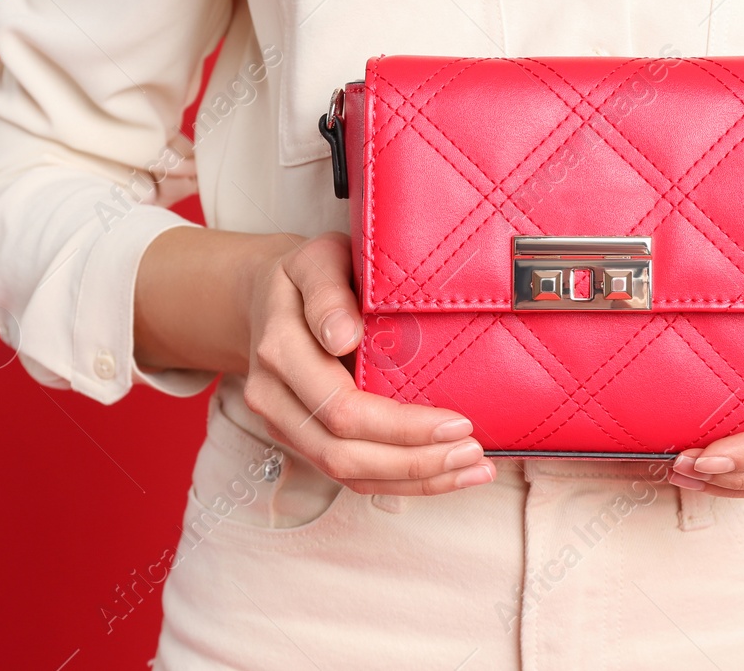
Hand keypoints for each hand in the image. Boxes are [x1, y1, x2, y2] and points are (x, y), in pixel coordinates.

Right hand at [240, 232, 495, 494]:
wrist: (268, 298)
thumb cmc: (308, 275)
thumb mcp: (317, 261)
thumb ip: (328, 292)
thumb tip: (342, 337)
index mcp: (279, 349)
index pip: (342, 407)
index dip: (400, 425)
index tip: (458, 421)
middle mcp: (273, 396)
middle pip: (342, 452)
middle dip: (414, 461)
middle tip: (475, 453)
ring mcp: (284, 425)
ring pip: (346, 474)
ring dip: (413, 479)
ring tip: (472, 470)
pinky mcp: (302, 440)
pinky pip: (348, 476)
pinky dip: (399, 482)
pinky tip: (445, 475)